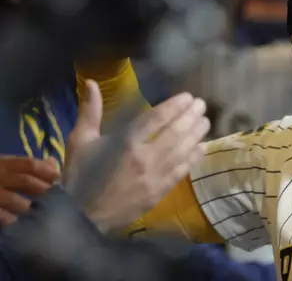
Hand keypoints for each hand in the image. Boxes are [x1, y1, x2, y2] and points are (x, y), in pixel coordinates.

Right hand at [0, 156, 59, 225]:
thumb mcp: (5, 164)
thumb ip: (27, 166)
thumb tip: (53, 163)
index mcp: (4, 163)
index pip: (29, 164)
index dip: (46, 171)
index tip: (58, 178)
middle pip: (24, 180)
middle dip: (40, 189)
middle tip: (53, 199)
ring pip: (11, 198)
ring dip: (25, 205)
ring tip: (35, 213)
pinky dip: (5, 218)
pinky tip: (13, 223)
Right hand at [65, 80, 210, 232]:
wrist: (81, 217)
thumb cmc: (80, 176)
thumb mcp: (80, 141)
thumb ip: (90, 111)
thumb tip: (91, 82)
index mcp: (125, 142)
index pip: (157, 118)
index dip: (175, 105)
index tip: (188, 96)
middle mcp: (145, 157)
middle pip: (176, 132)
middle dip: (191, 116)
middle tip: (202, 105)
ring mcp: (155, 176)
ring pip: (183, 150)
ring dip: (196, 134)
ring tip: (205, 121)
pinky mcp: (160, 192)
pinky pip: (182, 171)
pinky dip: (194, 158)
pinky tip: (202, 147)